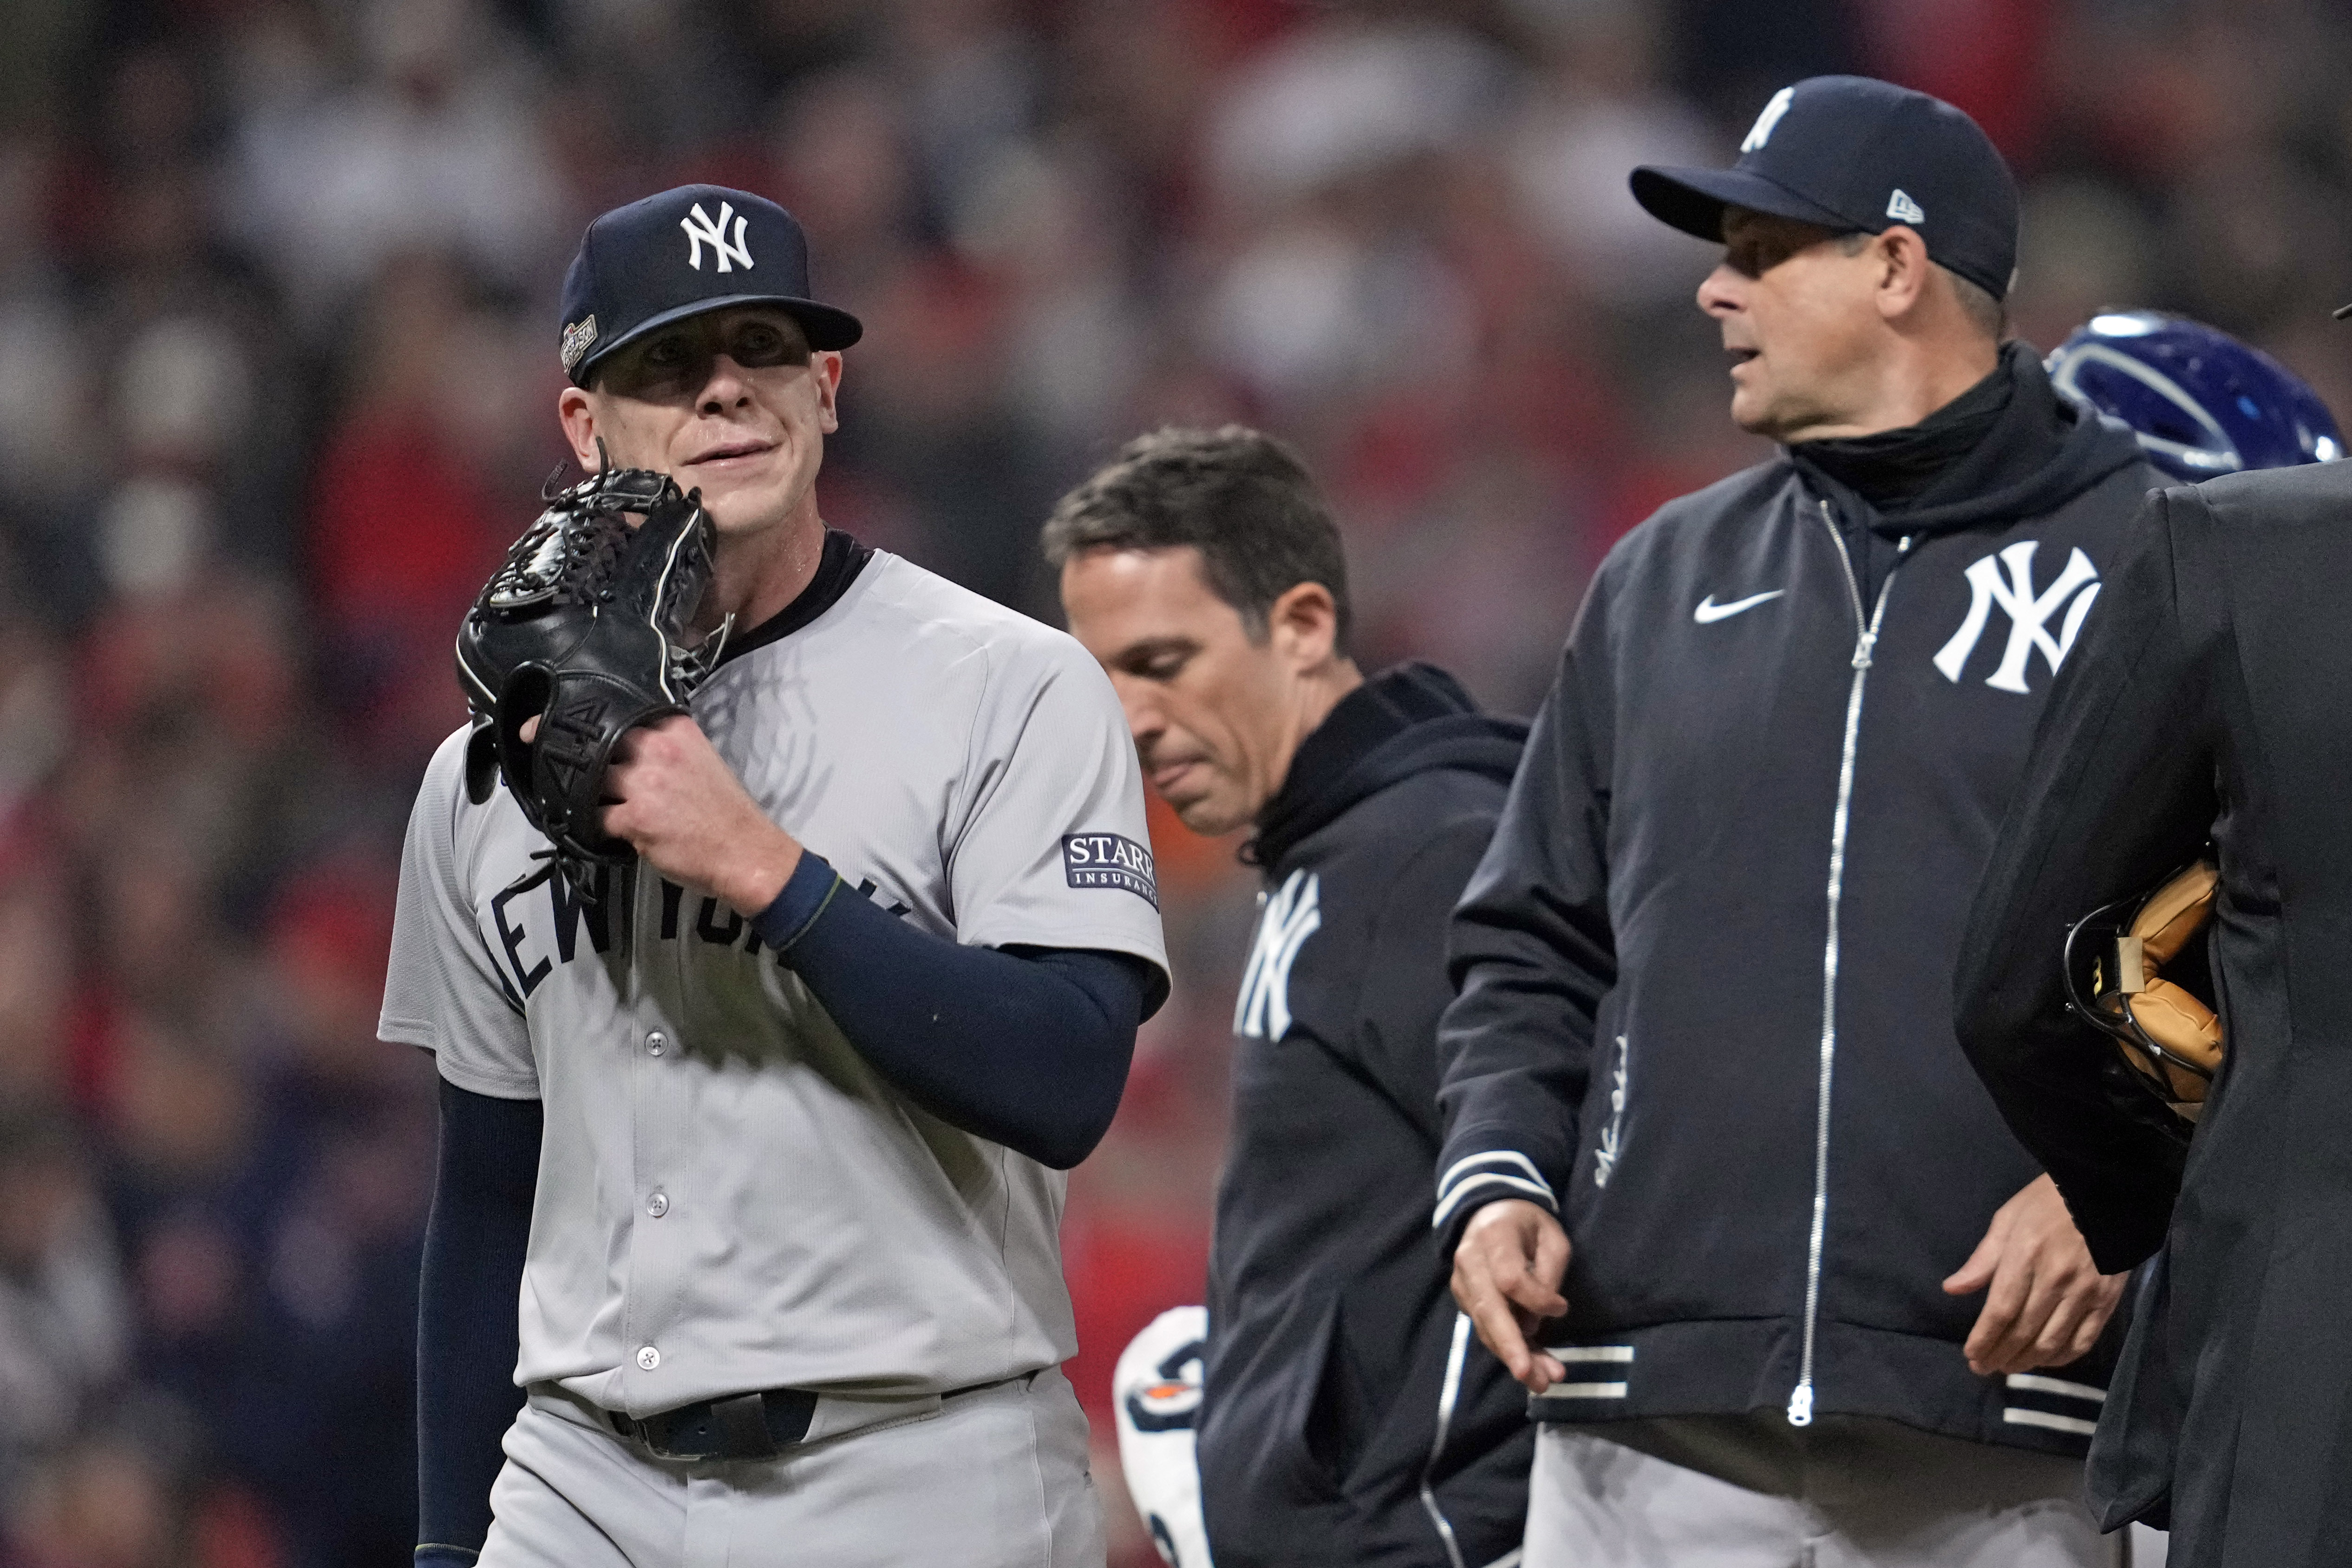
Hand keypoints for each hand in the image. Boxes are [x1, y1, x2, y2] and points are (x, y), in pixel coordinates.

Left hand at [598, 715, 800, 913]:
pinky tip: (614, 829)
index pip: (627, 718)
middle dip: (605, 764)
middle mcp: (658, 750)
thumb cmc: (728, 813)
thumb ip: (671, 748)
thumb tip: (638, 753)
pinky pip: (597, 817)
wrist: (745, 851)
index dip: (617, 738)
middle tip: (614, 782)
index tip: (617, 750)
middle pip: (604, 745)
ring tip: (613, 806)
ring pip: (594, 780)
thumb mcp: (704, 759)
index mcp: (677, 731)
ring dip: (599, 794)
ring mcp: (644, 782)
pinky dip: (600, 825)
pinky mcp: (634, 817)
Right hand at [1452, 1199, 1570, 1391]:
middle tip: (1534, 1378)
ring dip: (1513, 1357)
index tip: (1562, 1308)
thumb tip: (1535, 1321)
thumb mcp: (1552, 1237)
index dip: (1536, 1299)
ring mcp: (1462, 1282)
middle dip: (1511, 1347)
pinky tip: (1532, 1367)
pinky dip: (1507, 1349)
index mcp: (1494, 1237)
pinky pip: (1485, 1328)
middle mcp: (1469, 1261)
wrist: (1488, 1212)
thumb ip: (1547, 1274)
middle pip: (1488, 1310)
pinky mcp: (1463, 1299)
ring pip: (1485, 1326)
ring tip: (1542, 1382)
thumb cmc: (1528, 1224)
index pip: (1509, 1278)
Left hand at [1942, 1173, 2126, 1375]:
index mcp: (2025, 1256)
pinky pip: (2084, 1340)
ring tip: (2009, 1367)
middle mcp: (2056, 1279)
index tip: (1971, 1355)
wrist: (2106, 1192)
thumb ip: (1982, 1259)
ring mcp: (2085, 1292)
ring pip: (2052, 1342)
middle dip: (2000, 1355)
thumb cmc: (2048, 1202)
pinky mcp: (2108, 1300)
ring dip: (2028, 1361)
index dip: (1984, 1339)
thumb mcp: (2007, 1219)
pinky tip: (2045, 1361)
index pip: (2000, 1310)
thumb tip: (1953, 1289)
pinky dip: (2063, 1357)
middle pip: (2023, 1331)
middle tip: (1984, 1368)